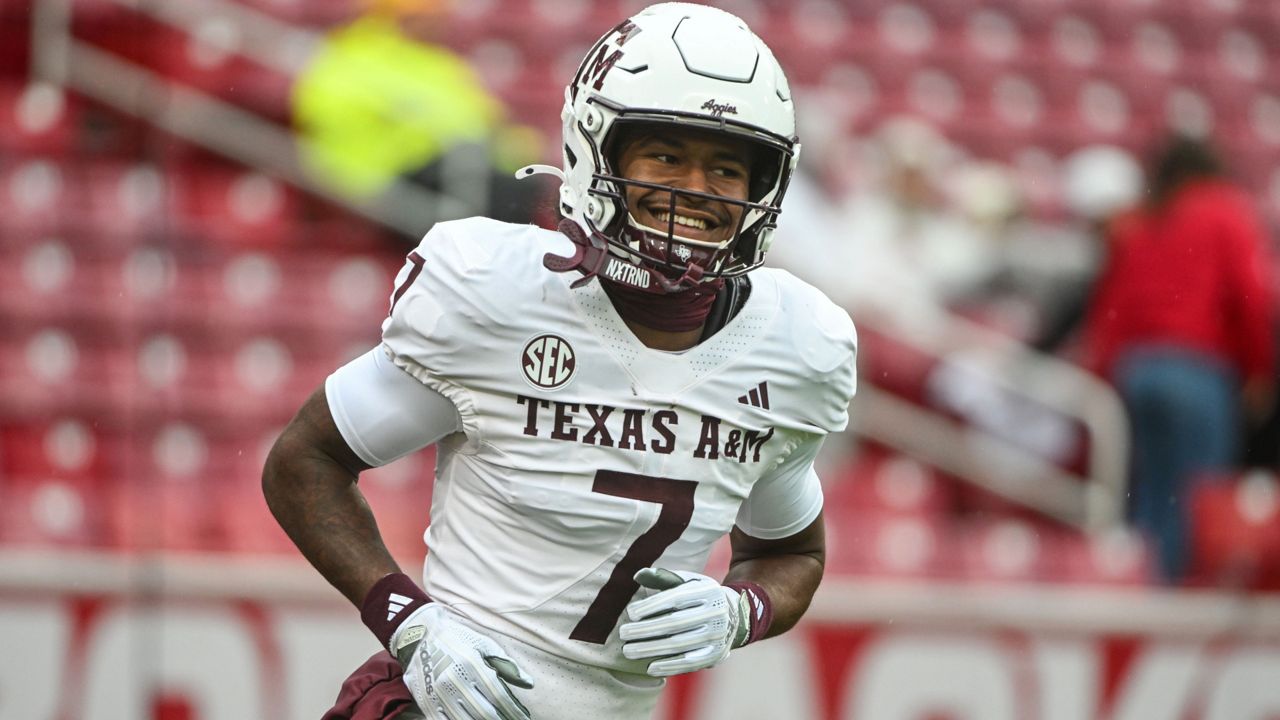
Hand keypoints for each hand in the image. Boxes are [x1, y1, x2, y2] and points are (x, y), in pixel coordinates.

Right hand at [392, 604, 534, 719]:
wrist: (417, 635)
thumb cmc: (456, 639)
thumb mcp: (483, 644)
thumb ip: (506, 665)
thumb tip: (529, 684)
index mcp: (472, 665)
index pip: (499, 695)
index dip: (513, 710)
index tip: (524, 718)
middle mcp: (455, 681)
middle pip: (485, 712)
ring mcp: (438, 694)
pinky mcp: (426, 702)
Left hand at [618, 568, 750, 676]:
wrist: (736, 616)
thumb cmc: (702, 597)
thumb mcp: (689, 582)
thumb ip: (664, 578)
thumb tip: (638, 574)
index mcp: (708, 592)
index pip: (675, 599)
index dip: (651, 606)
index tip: (630, 612)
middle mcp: (715, 614)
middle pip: (674, 624)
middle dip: (645, 630)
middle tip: (623, 634)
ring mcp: (717, 636)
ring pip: (678, 645)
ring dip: (650, 649)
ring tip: (629, 650)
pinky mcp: (716, 655)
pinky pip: (689, 663)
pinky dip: (668, 666)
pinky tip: (650, 666)